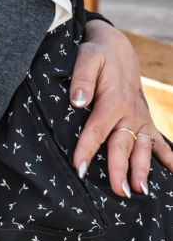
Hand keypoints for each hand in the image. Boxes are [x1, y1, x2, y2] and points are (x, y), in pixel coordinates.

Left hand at [70, 19, 172, 196]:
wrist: (117, 49)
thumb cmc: (98, 54)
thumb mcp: (87, 58)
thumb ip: (82, 79)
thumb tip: (77, 101)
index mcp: (113, 101)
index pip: (96, 130)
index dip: (87, 150)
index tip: (79, 169)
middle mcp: (129, 113)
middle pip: (123, 145)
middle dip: (121, 169)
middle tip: (120, 192)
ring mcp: (140, 118)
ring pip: (143, 148)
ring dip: (143, 169)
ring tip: (142, 191)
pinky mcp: (145, 120)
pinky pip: (159, 142)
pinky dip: (169, 157)